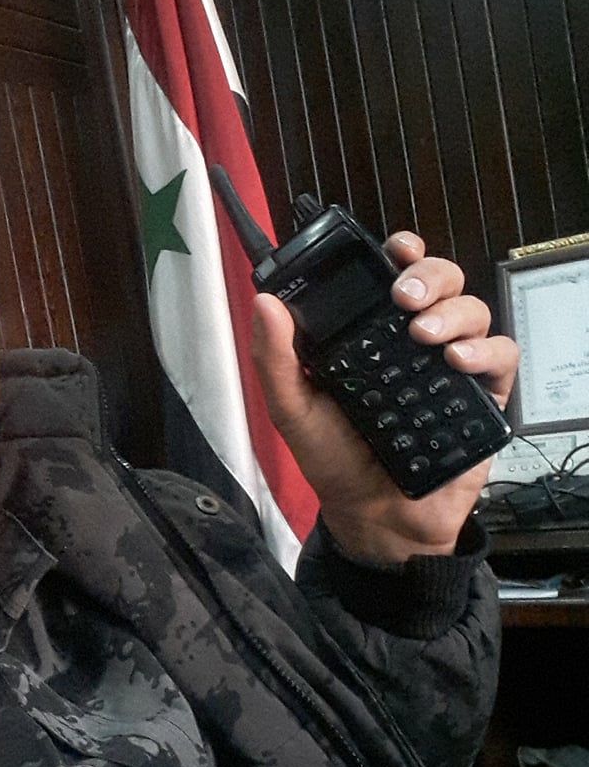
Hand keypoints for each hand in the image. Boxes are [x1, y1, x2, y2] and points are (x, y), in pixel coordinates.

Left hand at [251, 232, 518, 562]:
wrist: (375, 517)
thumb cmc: (333, 461)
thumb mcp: (292, 409)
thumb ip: (275, 358)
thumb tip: (264, 303)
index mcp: (370, 334)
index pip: (391, 276)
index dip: (399, 253)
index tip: (395, 249)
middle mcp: (413, 341)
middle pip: (440, 281)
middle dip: (428, 274)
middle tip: (405, 297)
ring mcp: (450, 365)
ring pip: (473, 309)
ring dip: (453, 311)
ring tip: (425, 336)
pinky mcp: (482, 396)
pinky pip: (502, 355)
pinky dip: (486, 351)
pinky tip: (459, 362)